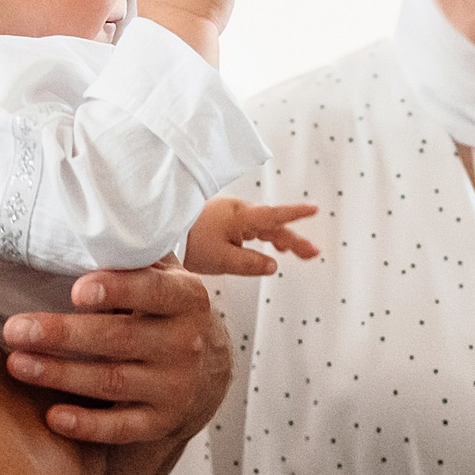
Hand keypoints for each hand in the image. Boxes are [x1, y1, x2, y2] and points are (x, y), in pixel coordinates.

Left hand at [0, 264, 230, 444]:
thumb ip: (134, 258)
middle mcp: (186, 342)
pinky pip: (121, 428)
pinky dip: (86, 425)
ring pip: (112, 382)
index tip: (76, 291)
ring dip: (60, 375)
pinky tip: (53, 416)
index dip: (116, 290)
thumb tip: (83, 223)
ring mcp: (175, 386)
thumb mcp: (165, 278)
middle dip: (63, 335)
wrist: (207, 371)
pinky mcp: (162, 421)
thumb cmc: (167, 312)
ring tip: (17, 363)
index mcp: (187, 298)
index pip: (153, 291)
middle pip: (120, 338)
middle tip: (15, 329)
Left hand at [183, 196, 320, 275]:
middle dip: (294, 239)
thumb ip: (250, 263)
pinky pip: (251, 228)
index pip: (275, 215)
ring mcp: (230, 215)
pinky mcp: (223, 222)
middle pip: (273, 225)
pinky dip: (265, 237)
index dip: (296, 213)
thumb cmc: (187, 241)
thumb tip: (273, 265)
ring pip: (263, 227)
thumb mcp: (221, 259)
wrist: (159, 230)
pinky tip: (271, 248)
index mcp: (240, 216)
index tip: (315, 209)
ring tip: (298, 252)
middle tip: (312, 253)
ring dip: (281, 239)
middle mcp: (238, 212)